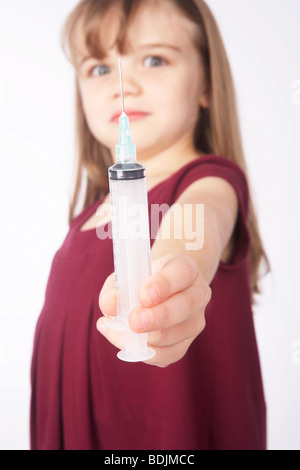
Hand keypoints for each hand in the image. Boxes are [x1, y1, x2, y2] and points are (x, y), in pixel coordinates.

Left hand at [96, 253, 211, 367]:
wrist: (160, 291)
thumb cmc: (141, 280)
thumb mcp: (126, 275)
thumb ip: (115, 287)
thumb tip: (110, 304)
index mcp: (186, 267)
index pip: (182, 272)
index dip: (163, 284)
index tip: (143, 295)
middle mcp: (198, 293)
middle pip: (186, 306)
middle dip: (158, 317)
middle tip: (134, 321)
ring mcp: (195, 320)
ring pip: (177, 334)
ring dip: (147, 338)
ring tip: (118, 331)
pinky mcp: (186, 342)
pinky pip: (169, 354)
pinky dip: (146, 352)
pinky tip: (126, 342)